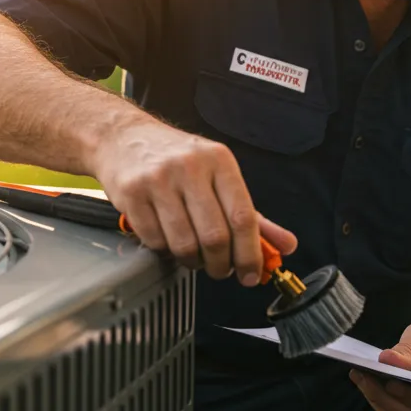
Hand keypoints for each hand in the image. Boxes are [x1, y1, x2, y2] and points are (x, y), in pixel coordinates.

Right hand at [91, 116, 295, 285]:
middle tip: (220, 270)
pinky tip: (168, 240)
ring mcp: (158, 180)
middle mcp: (190, 167)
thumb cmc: (177, 159)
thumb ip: (254, 215)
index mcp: (220, 161)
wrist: (123, 136)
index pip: (243, 217)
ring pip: (184, 244)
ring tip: (194, 257)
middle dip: (221, 265)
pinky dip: (165, 251)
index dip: (250, 254)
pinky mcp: (131, 193)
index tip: (250, 274)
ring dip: (193, 262)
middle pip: (215, 236)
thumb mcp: (219, 177)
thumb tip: (287, 245)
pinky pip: (155, 241)